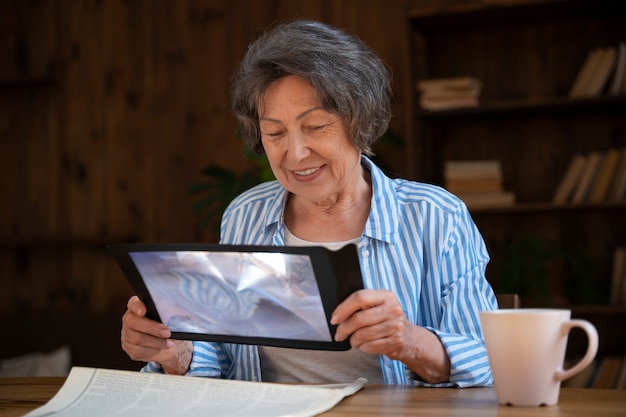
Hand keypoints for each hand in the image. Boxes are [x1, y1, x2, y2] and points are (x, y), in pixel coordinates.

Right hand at [121, 296, 192, 374]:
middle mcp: (129, 319)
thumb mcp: (173, 313)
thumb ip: (172, 309)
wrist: (169, 340)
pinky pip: (139, 351)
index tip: (143, 311)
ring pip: (137, 339)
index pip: (133, 303)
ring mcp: (127, 334)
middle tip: (167, 333)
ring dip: (156, 342)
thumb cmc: (169, 323)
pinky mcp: (130, 348)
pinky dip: (152, 350)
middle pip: (133, 322)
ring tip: (169, 343)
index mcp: (138, 306)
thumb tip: (182, 309)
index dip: (136, 306)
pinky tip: (161, 348)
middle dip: (152, 328)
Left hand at [331, 289, 449, 382]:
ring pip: (362, 335)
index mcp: (386, 296)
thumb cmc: (388, 320)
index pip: (359, 298)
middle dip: (343, 329)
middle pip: (359, 319)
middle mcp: (393, 309)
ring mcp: (396, 326)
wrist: (410, 338)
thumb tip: (338, 313)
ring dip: (353, 340)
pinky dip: (362, 347)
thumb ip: (363, 304)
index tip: (334, 319)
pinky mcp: (396, 341)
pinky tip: (364, 345)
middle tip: (339, 334)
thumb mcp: (379, 305)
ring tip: (354, 340)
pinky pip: (369, 346)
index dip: (343, 309)